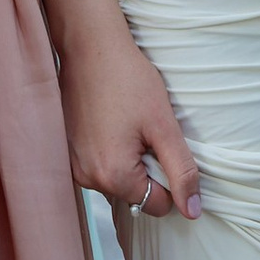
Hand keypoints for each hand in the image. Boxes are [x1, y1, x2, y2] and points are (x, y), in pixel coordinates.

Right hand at [60, 27, 202, 223]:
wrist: (89, 48)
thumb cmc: (127, 80)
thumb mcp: (163, 125)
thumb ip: (181, 171)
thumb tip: (192, 211)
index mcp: (112, 177)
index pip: (156, 205)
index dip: (169, 178)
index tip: (161, 144)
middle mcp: (86, 178)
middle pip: (134, 194)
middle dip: (147, 168)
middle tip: (144, 130)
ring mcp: (73, 166)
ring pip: (117, 180)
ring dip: (128, 159)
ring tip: (127, 123)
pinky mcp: (67, 152)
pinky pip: (99, 165)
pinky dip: (110, 150)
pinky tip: (111, 122)